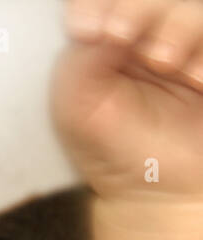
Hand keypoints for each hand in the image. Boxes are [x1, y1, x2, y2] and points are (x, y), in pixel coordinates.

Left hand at [53, 0, 202, 202]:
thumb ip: (79, 60)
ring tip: (166, 61)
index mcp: (110, 38)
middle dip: (139, 9)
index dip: (100, 5)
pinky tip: (198, 79)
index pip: (105, 4)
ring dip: (179, 26)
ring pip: (192, 12)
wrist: (158, 191)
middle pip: (156, 0)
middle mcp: (153, 34)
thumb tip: (94, 20)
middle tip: (121, 35)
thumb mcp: (77, 108)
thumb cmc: (113, 148)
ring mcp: (190, 48)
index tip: (88, 27)